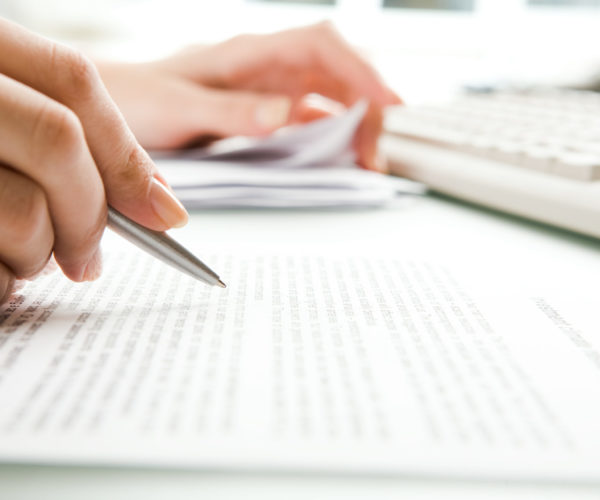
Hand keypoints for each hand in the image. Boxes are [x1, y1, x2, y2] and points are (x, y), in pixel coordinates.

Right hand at [0, 18, 187, 303]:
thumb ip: (64, 142)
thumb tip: (159, 200)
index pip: (71, 81)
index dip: (126, 151)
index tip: (166, 213)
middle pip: (59, 143)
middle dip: (90, 214)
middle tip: (88, 260)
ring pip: (23, 214)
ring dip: (37, 255)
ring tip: (18, 259)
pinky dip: (0, 285)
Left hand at [97, 22, 400, 170]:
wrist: (119, 106)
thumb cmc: (140, 98)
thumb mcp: (180, 108)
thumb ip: (230, 111)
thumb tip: (283, 115)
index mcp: (249, 54)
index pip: (320, 46)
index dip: (359, 70)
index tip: (386, 103)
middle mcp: (267, 67)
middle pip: (337, 72)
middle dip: (366, 106)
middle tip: (375, 152)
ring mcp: (270, 90)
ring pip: (331, 95)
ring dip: (355, 123)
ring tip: (366, 159)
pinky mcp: (266, 112)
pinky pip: (311, 118)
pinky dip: (332, 135)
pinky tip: (339, 155)